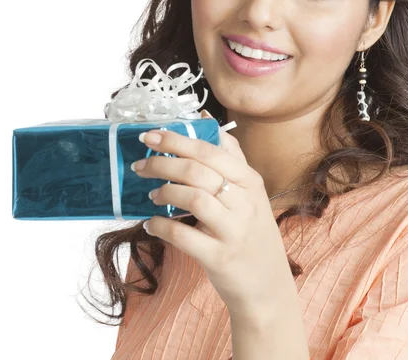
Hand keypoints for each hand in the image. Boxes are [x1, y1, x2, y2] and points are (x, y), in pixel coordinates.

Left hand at [131, 110, 293, 319]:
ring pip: (193, 198)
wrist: (268, 285)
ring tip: (151, 194)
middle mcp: (245, 202)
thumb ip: (231, 157)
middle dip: (162, 164)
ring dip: (165, 192)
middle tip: (140, 166)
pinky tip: (151, 224)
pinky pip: (184, 236)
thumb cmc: (253, 232)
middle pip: (197, 171)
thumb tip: (209, 122)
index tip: (149, 137)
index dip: (176, 140)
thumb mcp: (251, 192)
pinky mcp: (220, 257)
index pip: (210, 150)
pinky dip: (162, 227)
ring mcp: (234, 230)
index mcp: (250, 180)